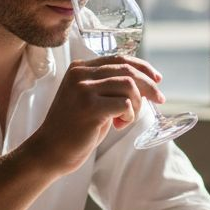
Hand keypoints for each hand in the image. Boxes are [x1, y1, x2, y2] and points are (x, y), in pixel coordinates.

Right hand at [23, 55, 163, 174]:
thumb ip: (108, 87)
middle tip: (159, 99)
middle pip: (127, 70)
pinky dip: (130, 115)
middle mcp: (80, 74)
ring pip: (129, 86)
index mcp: (79, 68)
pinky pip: (126, 103)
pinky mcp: (90, 107)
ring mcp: (84, 89)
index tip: (157, 79)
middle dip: (149, 85)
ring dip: (137, 104)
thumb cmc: (74, 128)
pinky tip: (119, 124)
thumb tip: (144, 81)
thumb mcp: (90, 99)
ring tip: (127, 118)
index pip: (119, 59)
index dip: (143, 67)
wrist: (50, 150)